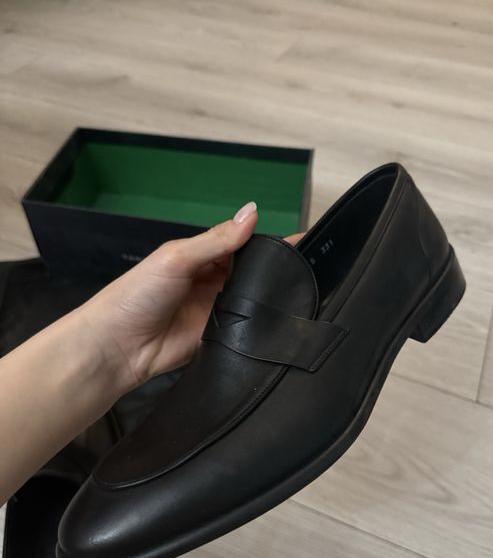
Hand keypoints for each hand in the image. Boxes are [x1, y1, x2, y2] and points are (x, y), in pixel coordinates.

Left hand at [76, 202, 302, 393]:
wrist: (118, 345)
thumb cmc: (138, 293)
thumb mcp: (177, 257)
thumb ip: (217, 239)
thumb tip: (254, 212)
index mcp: (202, 255)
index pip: (242, 243)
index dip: (268, 241)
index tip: (303, 241)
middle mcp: (213, 280)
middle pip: (252, 271)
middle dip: (275, 268)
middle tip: (310, 267)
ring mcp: (218, 310)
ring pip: (253, 298)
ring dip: (271, 295)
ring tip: (307, 289)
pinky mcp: (221, 337)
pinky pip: (247, 327)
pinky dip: (261, 322)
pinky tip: (284, 317)